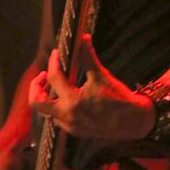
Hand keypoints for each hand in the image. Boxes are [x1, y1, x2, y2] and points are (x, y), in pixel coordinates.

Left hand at [29, 34, 154, 139]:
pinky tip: (67, 97)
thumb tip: (83, 37)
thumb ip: (88, 57)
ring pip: (46, 112)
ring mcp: (70, 126)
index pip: (54, 77)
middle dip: (36, 86)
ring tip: (55, 85)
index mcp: (73, 100)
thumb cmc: (119, 98)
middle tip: (44, 75)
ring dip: (46, 97)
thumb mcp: (102, 75)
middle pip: (36, 102)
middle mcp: (67, 116)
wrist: (134, 122)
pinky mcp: (75, 131)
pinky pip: (57, 119)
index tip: (55, 54)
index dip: (53, 62)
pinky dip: (57, 106)